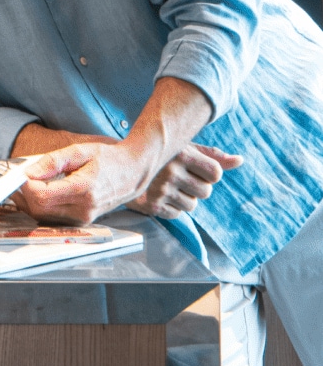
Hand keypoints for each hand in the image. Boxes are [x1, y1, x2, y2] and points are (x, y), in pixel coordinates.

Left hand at [12, 141, 153, 224]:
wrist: (132, 172)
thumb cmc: (107, 159)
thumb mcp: (79, 151)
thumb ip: (53, 161)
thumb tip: (28, 172)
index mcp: (83, 189)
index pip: (42, 195)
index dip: (25, 187)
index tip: (16, 175)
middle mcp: (84, 209)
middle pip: (40, 208)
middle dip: (22, 194)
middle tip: (14, 179)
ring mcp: (84, 218)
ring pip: (44, 216)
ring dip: (28, 202)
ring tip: (22, 185)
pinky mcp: (82, 221)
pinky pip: (53, 218)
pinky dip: (40, 207)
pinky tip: (36, 193)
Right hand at [126, 143, 243, 219]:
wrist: (124, 166)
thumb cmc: (163, 158)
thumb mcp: (186, 150)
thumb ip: (213, 157)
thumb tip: (240, 161)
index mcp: (182, 154)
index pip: (216, 173)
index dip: (208, 174)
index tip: (193, 168)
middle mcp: (171, 171)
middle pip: (206, 192)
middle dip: (196, 188)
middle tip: (178, 178)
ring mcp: (161, 189)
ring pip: (192, 206)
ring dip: (183, 199)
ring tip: (168, 187)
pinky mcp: (153, 205)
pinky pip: (177, 215)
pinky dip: (171, 208)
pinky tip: (160, 196)